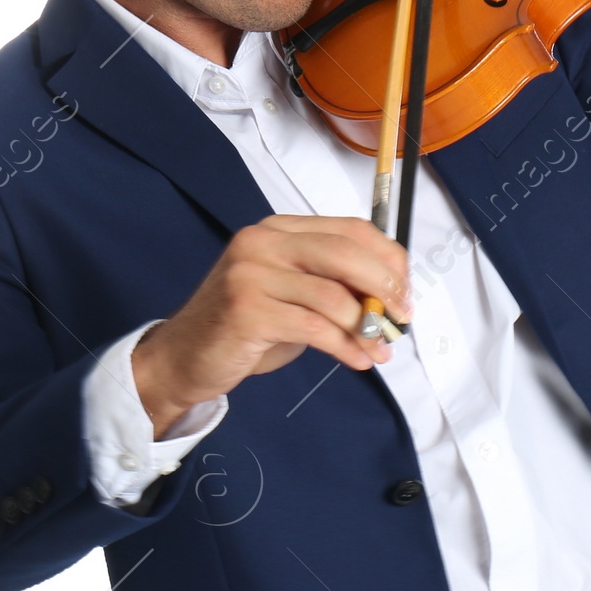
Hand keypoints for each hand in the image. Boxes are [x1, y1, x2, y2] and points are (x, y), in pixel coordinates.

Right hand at [131, 214, 411, 436]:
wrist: (184, 357)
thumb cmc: (246, 327)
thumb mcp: (292, 295)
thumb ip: (333, 284)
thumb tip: (392, 295)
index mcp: (279, 229)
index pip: (350, 229)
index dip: (388, 258)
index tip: (406, 290)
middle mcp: (262, 242)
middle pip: (345, 254)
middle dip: (384, 287)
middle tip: (402, 318)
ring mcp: (250, 274)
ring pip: (333, 295)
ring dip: (367, 327)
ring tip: (380, 349)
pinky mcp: (246, 311)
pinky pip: (315, 328)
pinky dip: (346, 346)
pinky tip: (359, 361)